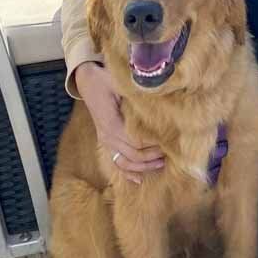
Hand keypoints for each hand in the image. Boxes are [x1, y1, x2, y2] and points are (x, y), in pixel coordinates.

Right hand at [74, 62, 164, 183]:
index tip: (168, 140)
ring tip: (161, 163)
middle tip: (170, 152)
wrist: (87, 80)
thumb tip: (157, 95)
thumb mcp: (119, 81)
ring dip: (143, 166)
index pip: (135, 142)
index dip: (152, 145)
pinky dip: (127, 172)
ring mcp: (105, 140)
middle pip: (132, 155)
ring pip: (124, 163)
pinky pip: (116, 162)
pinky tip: (138, 179)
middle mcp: (107, 136)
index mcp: (111, 123)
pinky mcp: (105, 141)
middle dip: (152, 157)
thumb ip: (135, 91)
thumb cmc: (104, 78)